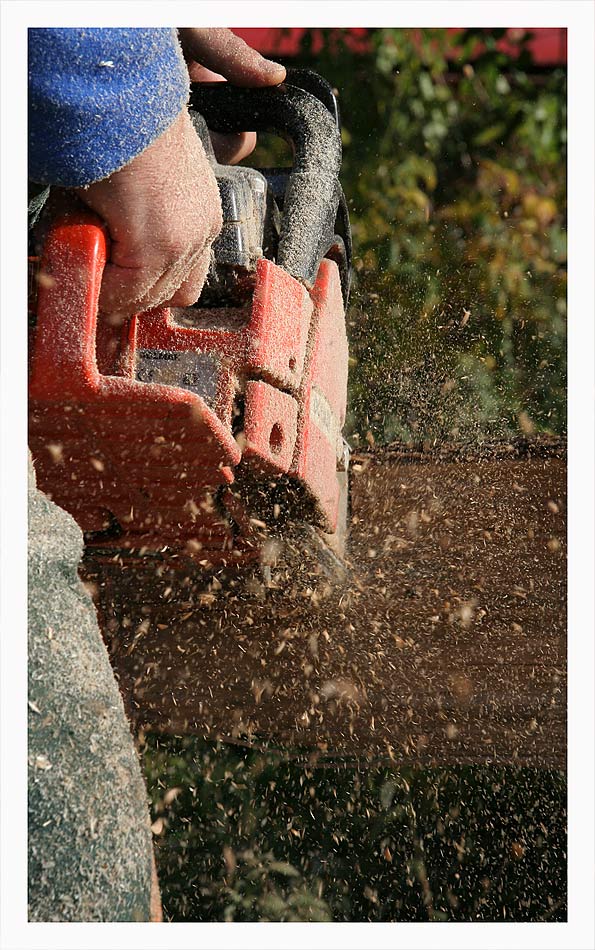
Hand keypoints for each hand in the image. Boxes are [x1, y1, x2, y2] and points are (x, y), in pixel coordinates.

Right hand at [73, 30, 284, 314]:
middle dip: (135, 297)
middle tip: (104, 284)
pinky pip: (122, 295)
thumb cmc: (132, 129)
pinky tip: (87, 269)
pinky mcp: (154, 249)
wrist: (126, 101)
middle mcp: (203, 234)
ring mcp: (183, 244)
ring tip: (92, 269)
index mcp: (207, 218)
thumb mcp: (155, 181)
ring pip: (145, 299)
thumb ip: (146, 218)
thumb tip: (121, 236)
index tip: (123, 286)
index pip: (188, 279)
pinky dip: (100, 290)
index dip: (152, 287)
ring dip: (115, 293)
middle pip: (172, 296)